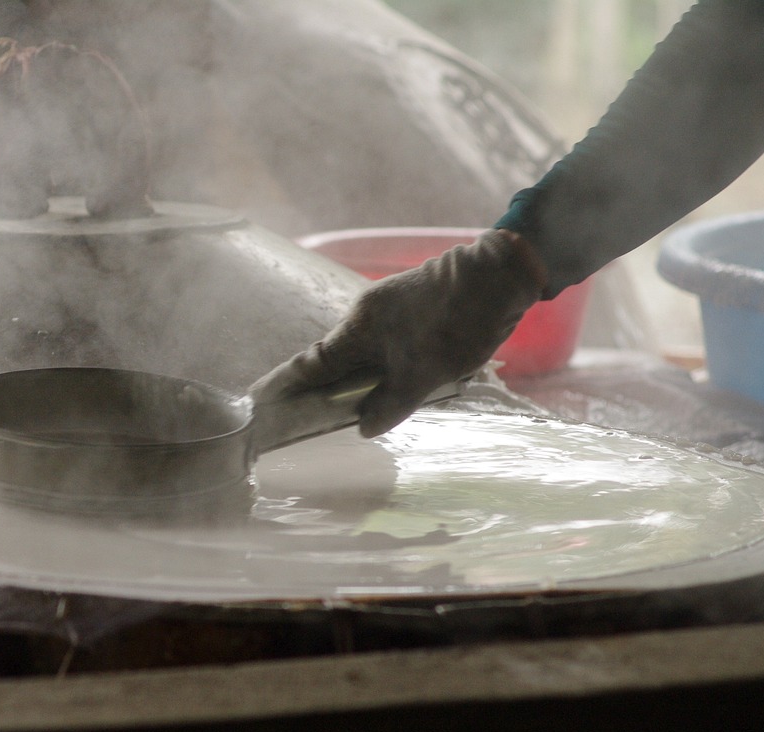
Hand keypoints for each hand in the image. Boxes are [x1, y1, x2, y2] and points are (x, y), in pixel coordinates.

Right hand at [251, 229, 546, 436]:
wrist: (501, 273)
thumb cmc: (457, 323)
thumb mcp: (423, 375)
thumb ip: (390, 404)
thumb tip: (364, 427)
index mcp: (358, 327)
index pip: (311, 363)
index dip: (287, 385)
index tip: (262, 399)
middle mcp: (366, 312)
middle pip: (337, 357)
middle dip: (328, 387)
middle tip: (319, 416)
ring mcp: (390, 305)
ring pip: (366, 350)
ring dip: (365, 376)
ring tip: (368, 404)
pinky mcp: (413, 303)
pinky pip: (388, 341)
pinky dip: (386, 363)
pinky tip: (404, 379)